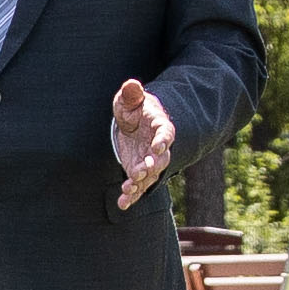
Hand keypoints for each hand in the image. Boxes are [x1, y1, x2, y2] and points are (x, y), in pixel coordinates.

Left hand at [110, 79, 173, 208]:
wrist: (135, 124)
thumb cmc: (134, 109)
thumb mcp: (131, 100)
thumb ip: (132, 95)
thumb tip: (131, 84)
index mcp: (161, 126)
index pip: (166, 134)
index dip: (163, 141)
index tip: (158, 147)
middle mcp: (159, 147)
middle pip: (161, 160)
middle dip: (151, 167)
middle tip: (140, 172)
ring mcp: (150, 162)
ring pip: (150, 176)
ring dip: (140, 184)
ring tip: (127, 190)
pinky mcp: (139, 172)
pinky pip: (138, 187)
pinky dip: (131, 196)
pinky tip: (122, 204)